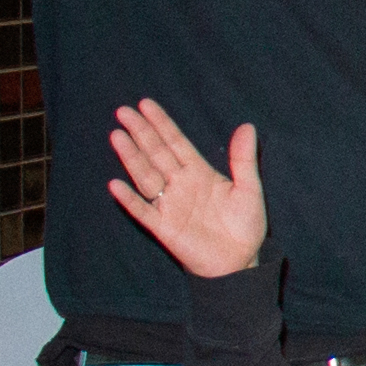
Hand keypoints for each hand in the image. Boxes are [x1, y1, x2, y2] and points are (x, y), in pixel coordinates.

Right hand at [103, 102, 266, 277]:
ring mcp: (169, 205)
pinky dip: (130, 199)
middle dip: (141, 133)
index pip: (176, 142)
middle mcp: (180, 184)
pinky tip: (116, 184)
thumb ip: (244, 159)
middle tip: (123, 111)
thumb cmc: (244, 225)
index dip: (161, 124)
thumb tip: (247, 126)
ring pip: (146, 175)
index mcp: (199, 172)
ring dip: (132, 157)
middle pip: (156, 154)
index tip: (145, 104)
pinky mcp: (163, 227)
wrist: (240, 261)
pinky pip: (143, 211)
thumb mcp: (249, 189)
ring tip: (117, 136)